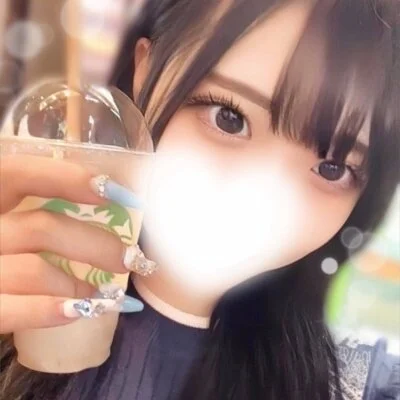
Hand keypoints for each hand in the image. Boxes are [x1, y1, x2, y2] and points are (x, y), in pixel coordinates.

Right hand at [0, 155, 144, 333]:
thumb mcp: (6, 216)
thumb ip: (33, 209)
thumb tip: (103, 203)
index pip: (19, 172)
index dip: (67, 177)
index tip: (113, 190)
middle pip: (42, 227)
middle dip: (96, 245)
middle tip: (130, 258)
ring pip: (34, 270)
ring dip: (77, 283)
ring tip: (100, 294)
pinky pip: (10, 310)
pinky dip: (49, 311)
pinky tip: (79, 311)